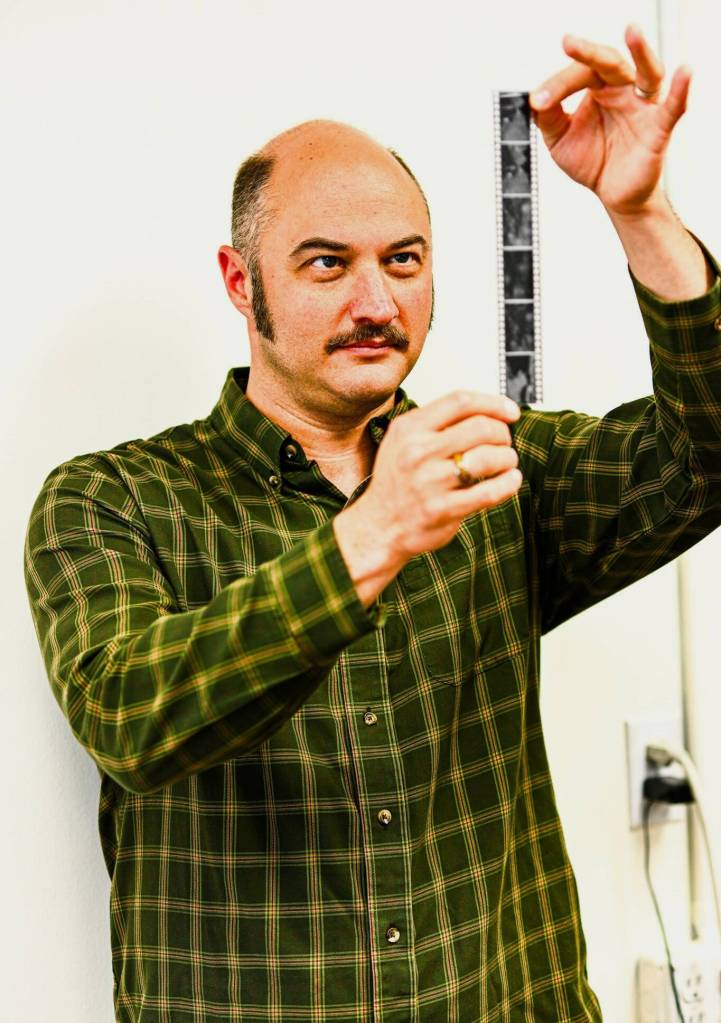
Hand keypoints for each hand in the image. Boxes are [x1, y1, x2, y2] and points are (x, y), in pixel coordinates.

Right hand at [333, 391, 521, 605]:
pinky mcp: (442, 510)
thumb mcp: (403, 441)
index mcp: (409, 429)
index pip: (460, 401)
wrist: (378, 526)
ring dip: (507, 457)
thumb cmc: (397, 482)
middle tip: (505, 442)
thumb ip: (437, 424)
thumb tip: (488, 411)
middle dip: (502, 434)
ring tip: (507, 462)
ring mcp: (429, 482)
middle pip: (480, 427)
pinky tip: (510, 480)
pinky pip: (488, 492)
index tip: (510, 412)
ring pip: (488, 458)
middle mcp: (417, 452)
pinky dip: (508, 483)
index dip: (493, 403)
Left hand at [530, 25, 690, 215]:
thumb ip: (547, 118)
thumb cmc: (592, 161)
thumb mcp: (560, 140)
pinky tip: (684, 72)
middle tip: (569, 43)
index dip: (558, 85)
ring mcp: (642, 107)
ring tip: (632, 32)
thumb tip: (535, 98)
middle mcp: (623, 90)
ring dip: (641, 52)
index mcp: (598, 89)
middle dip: (589, 53)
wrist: (612, 194)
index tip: (538, 99)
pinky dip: (680, 90)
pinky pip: (673, 108)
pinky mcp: (658, 129)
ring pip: (647, 72)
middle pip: (610, 63)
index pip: (580, 74)